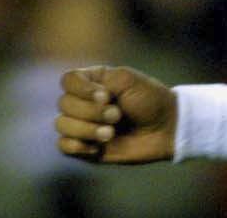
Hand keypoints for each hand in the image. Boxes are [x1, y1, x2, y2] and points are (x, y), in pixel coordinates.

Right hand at [57, 66, 176, 163]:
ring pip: (62, 125)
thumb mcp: (128, 80)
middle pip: (64, 104)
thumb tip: (80, 101)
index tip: (106, 96)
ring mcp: (81, 124)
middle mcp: (83, 101)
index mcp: (93, 81)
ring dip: (87, 129)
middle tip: (117, 115)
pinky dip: (78, 146)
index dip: (82, 90)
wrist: (164, 129)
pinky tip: (98, 147)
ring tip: (111, 133)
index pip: (68, 80)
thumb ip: (101, 80)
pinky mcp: (82, 146)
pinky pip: (63, 146)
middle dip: (92, 112)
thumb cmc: (150, 100)